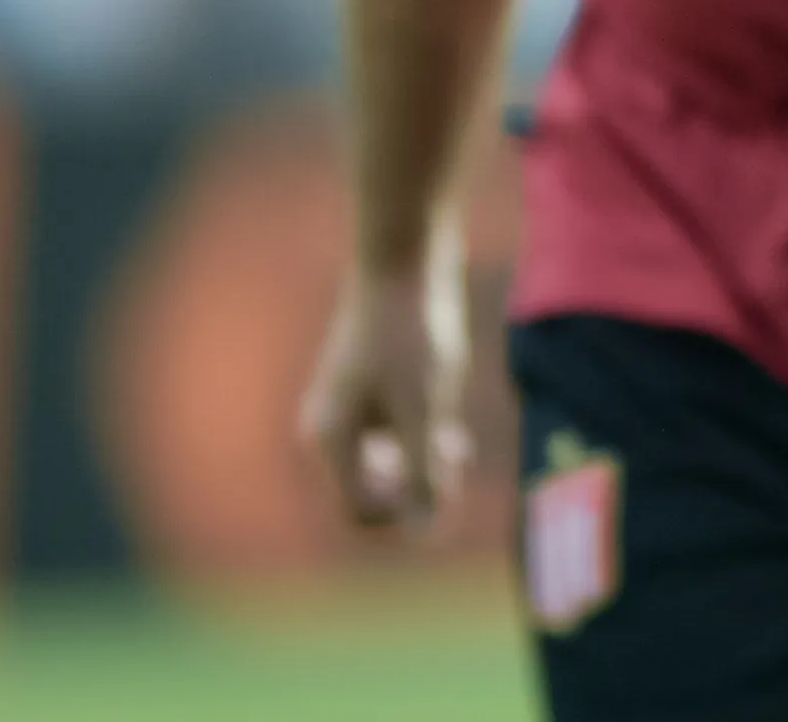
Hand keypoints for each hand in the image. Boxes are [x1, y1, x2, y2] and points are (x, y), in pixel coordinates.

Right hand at [298, 250, 474, 532]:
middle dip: (417, 490)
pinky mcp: (368, 388)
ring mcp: (347, 408)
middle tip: (457, 459)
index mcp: (331, 441)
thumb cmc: (412, 332)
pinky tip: (449, 423)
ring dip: (421, 465)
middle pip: (370, 493)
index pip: (362, 513)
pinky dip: (419, 438)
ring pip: (384, 465)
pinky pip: (389, 437)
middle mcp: (329, 430)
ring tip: (456, 444)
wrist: (405, 255)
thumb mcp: (425, 408)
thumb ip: (422, 474)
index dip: (408, 514)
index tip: (449, 482)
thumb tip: (424, 534)